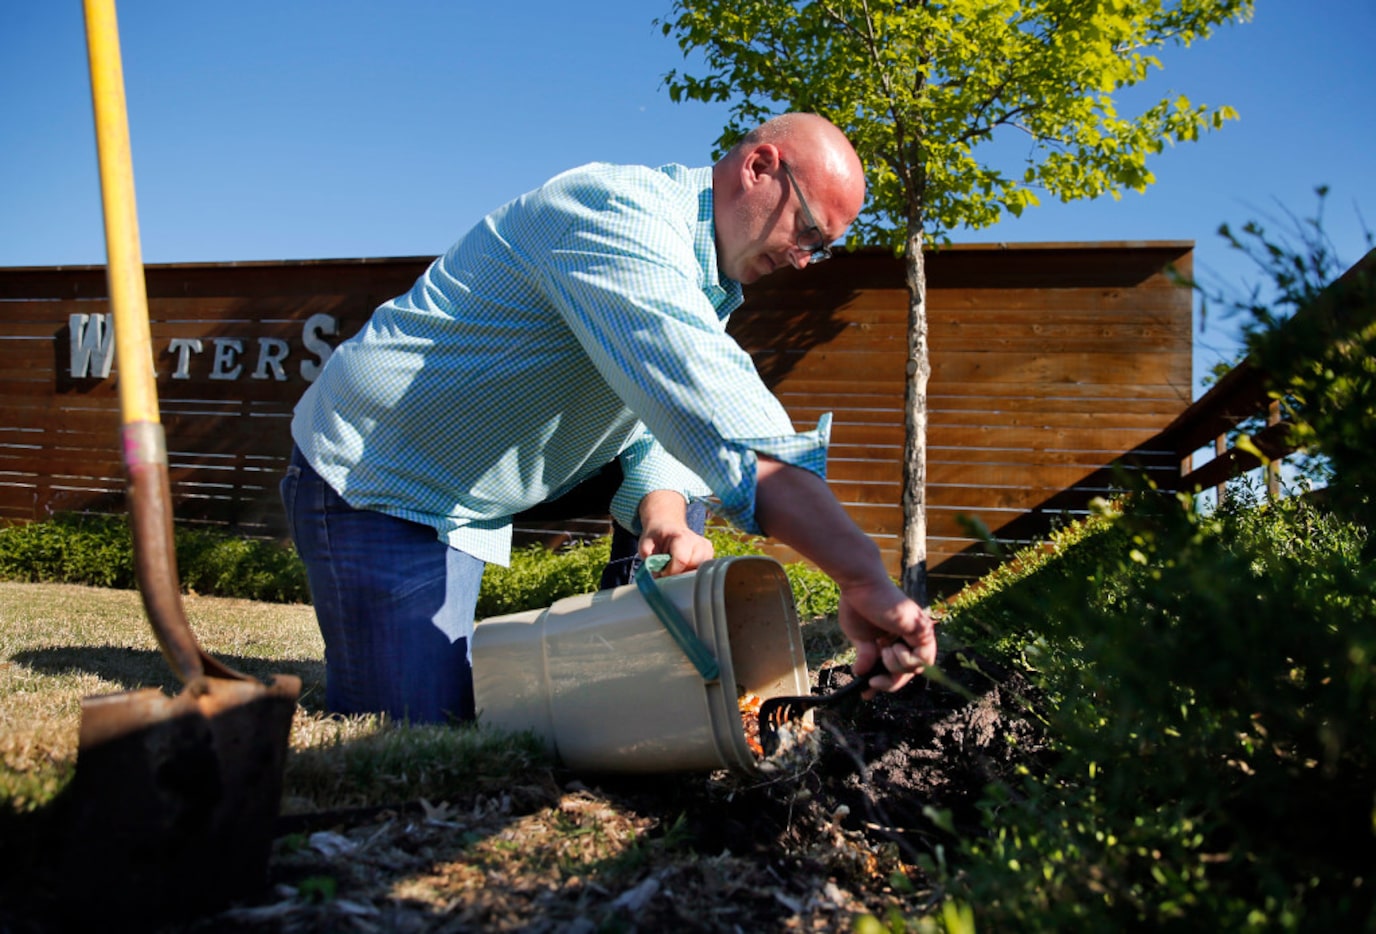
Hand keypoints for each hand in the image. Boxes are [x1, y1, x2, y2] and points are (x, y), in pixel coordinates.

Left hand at [638, 521, 713, 576]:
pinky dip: (692, 572)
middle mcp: (698, 542)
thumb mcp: (645, 545)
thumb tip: (657, 575)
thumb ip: (648, 558)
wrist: (667, 526)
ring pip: (699, 571)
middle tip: (669, 570)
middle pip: (693, 568)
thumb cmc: (657, 537)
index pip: (681, 560)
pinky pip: (702, 570)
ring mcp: (706, 548)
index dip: (670, 571)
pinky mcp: (709, 555)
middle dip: (679, 574)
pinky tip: (684, 567)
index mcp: (681, 536)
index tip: (662, 572)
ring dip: (686, 573)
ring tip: (676, 567)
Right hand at [835, 577, 937, 695]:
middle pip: (908, 672)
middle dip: (889, 682)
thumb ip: (866, 656)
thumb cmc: (858, 604)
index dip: (884, 682)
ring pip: (916, 669)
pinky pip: (922, 661)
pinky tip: (891, 647)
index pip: (897, 667)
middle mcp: (910, 637)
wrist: (860, 585)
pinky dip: (905, 661)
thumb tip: (862, 675)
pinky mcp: (922, 630)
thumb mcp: (860, 639)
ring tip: (883, 650)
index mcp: (896, 638)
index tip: (867, 691)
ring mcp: (918, 633)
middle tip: (872, 683)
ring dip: (895, 667)